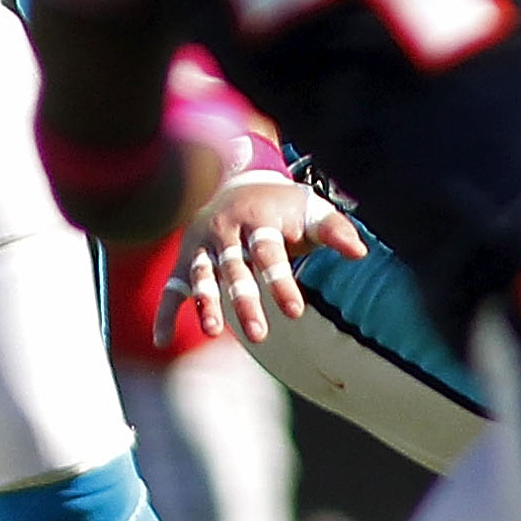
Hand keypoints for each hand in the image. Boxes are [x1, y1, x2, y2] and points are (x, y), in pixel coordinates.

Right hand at [157, 174, 367, 350]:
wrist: (236, 179)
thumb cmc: (281, 204)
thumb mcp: (309, 207)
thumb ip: (334, 229)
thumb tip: (359, 252)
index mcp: (256, 216)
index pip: (268, 252)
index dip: (280, 282)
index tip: (294, 312)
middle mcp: (224, 229)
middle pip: (233, 268)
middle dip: (244, 301)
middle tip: (259, 335)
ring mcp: (201, 244)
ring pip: (200, 276)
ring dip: (205, 303)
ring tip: (212, 331)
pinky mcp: (185, 258)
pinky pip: (171, 286)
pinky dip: (165, 312)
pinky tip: (161, 341)